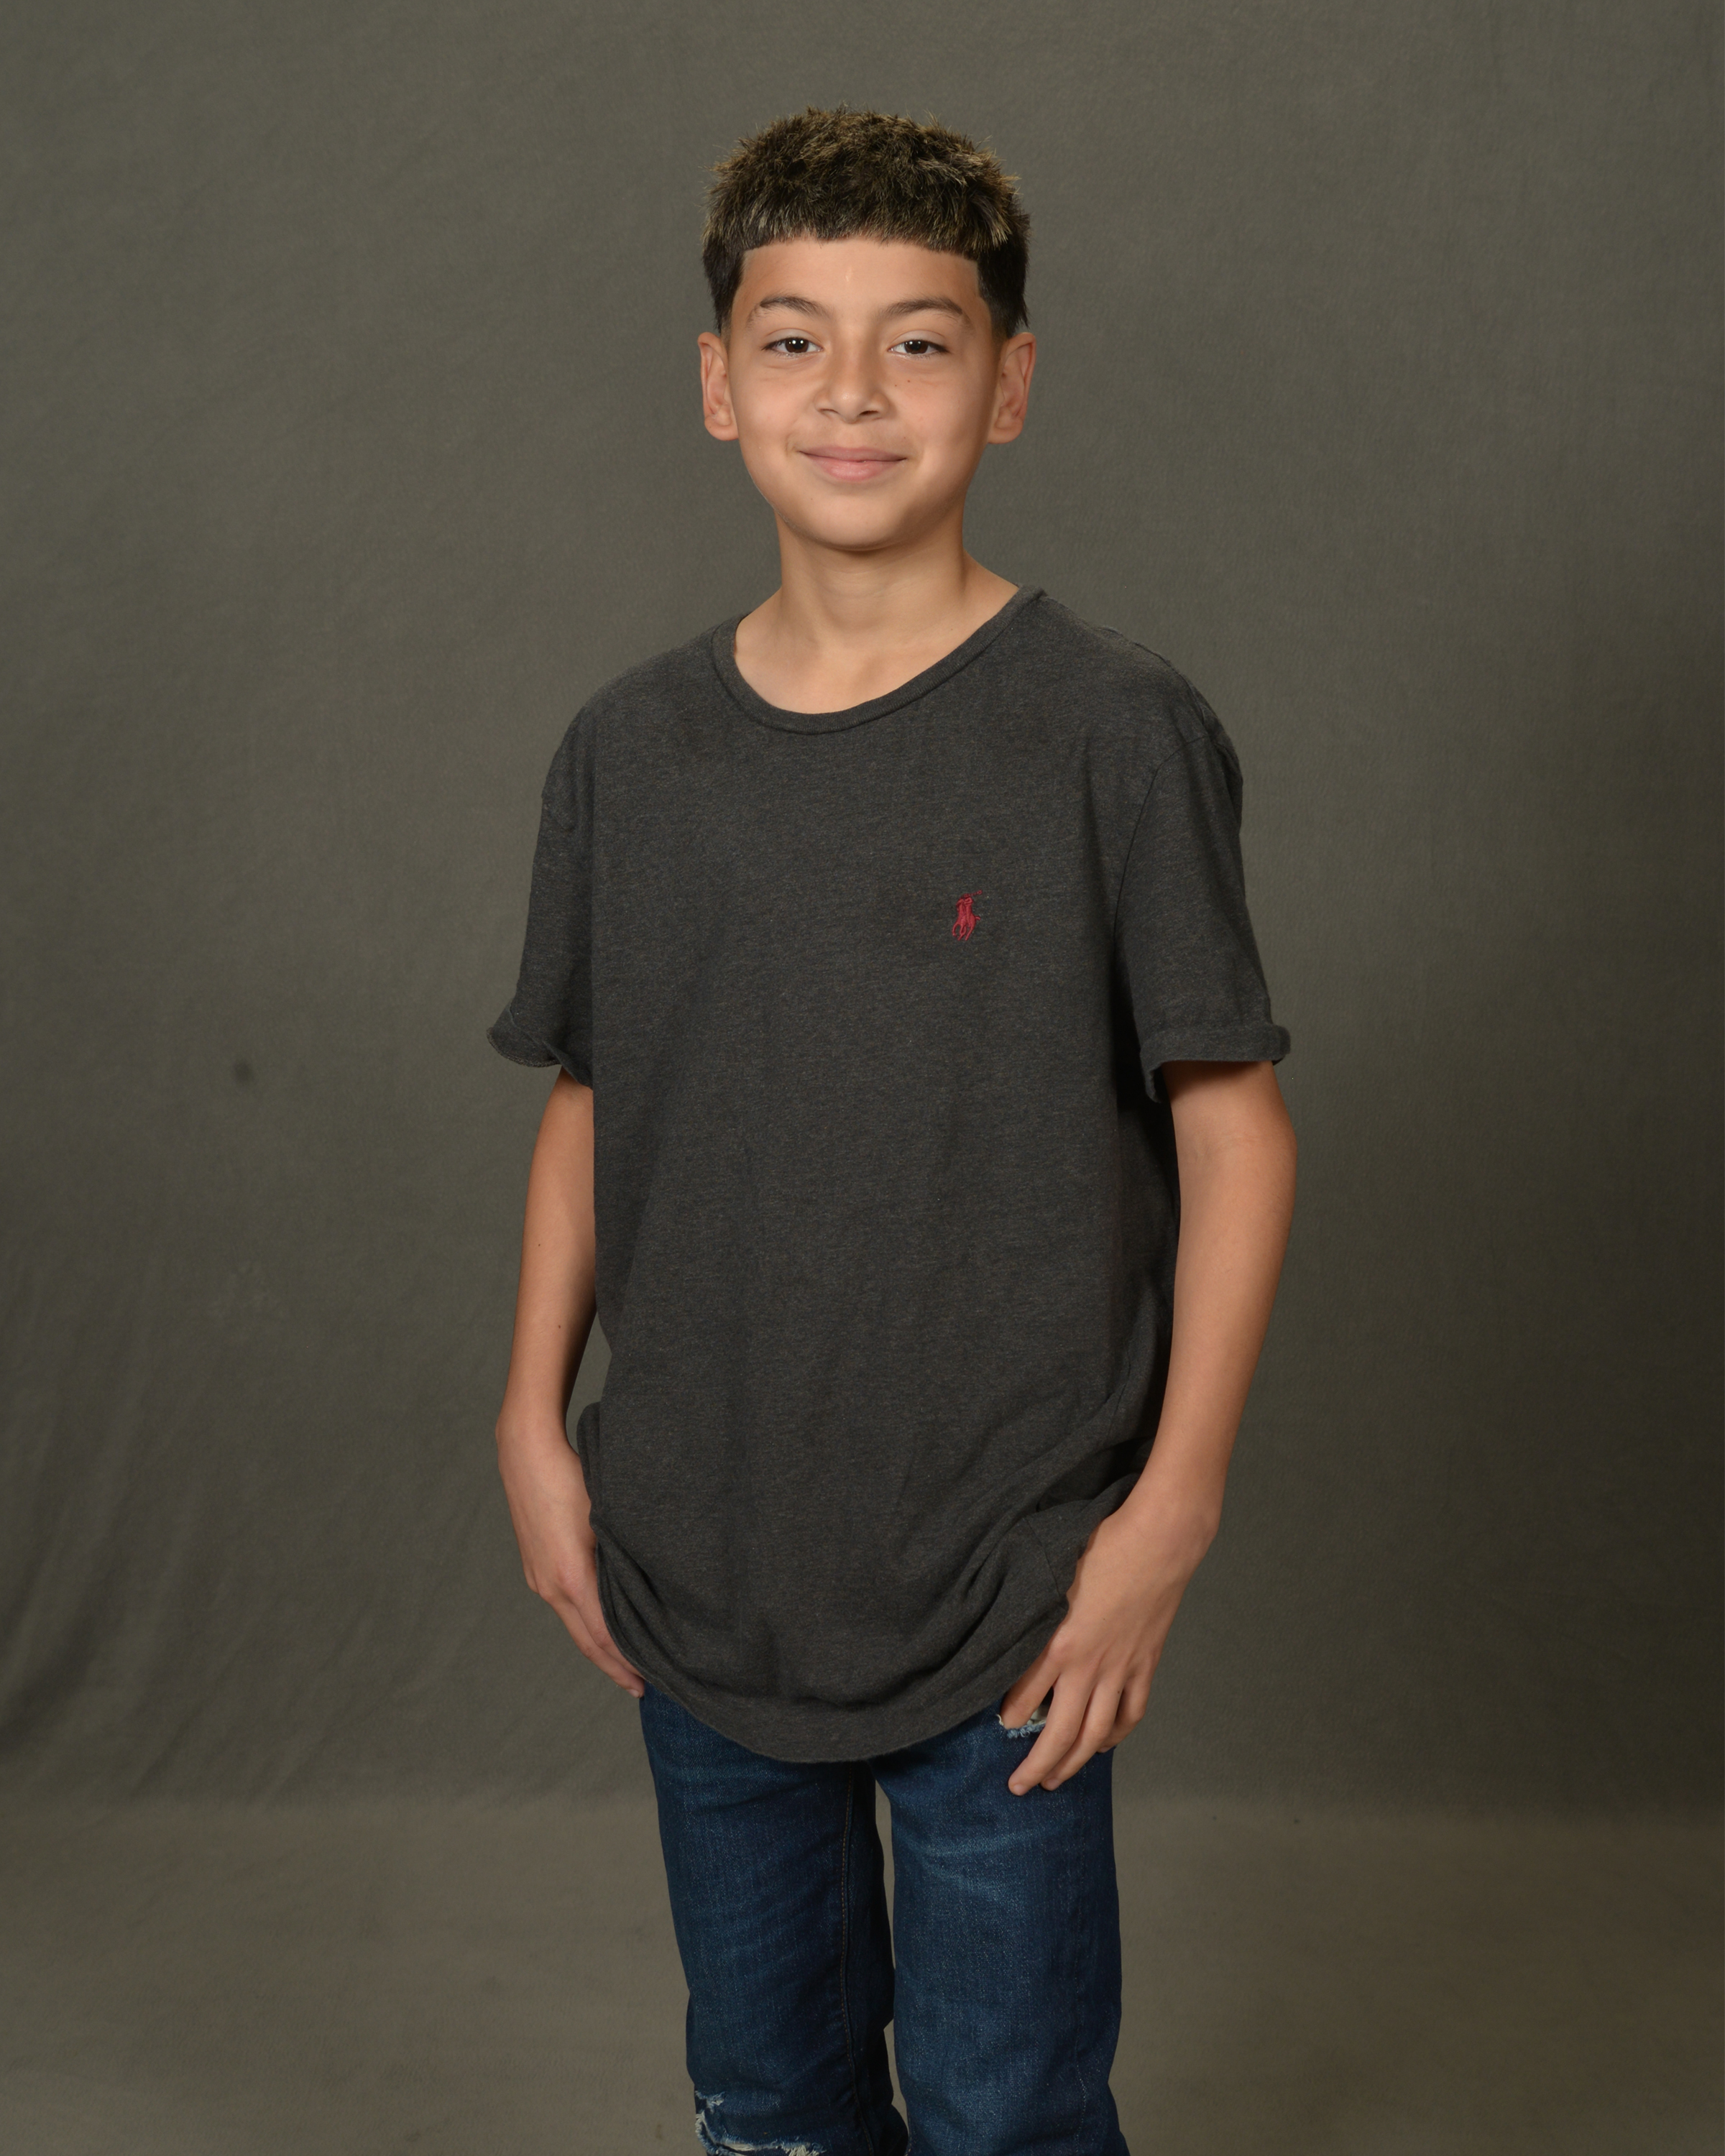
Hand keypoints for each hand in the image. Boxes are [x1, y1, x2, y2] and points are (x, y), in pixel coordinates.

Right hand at [495, 1413, 643, 1696]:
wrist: (527, 1452)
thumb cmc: (572, 1477)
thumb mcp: (607, 1517)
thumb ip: (624, 1557)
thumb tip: (652, 1585)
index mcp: (572, 1578)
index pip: (605, 1637)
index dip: (627, 1663)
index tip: (650, 1682)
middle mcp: (551, 1586)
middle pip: (587, 1641)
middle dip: (614, 1667)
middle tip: (642, 1689)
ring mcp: (539, 1578)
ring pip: (574, 1625)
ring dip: (600, 1647)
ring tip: (625, 1663)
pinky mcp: (535, 1567)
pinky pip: (565, 1606)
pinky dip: (585, 1624)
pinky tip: (600, 1625)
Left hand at [998, 1496, 1213, 1793]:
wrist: (1158, 1542)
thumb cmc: (1102, 1547)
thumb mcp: (1051, 1574)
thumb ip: (1030, 1610)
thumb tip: (1007, 1629)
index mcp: (1059, 1642)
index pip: (1025, 1697)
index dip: (1009, 1719)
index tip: (997, 1729)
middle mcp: (1089, 1666)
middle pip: (1060, 1733)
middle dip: (1037, 1766)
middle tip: (1019, 1787)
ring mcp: (1121, 1669)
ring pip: (1096, 1734)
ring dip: (1074, 1762)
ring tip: (1056, 1781)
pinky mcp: (1145, 1665)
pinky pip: (1130, 1713)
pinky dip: (1115, 1735)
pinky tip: (1102, 1746)